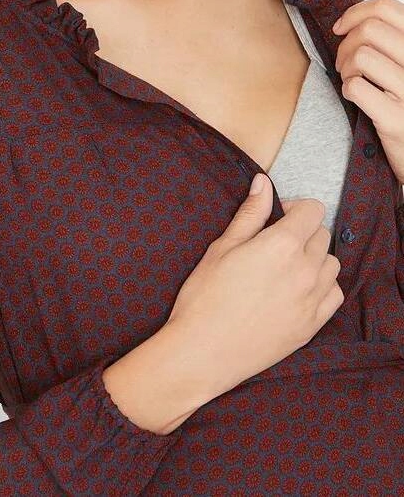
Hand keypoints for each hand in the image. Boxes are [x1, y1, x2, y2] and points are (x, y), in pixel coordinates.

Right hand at [166, 174, 343, 399]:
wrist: (202, 352)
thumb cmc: (205, 297)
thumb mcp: (222, 248)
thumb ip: (250, 214)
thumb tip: (263, 183)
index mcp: (283, 245)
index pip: (313, 210)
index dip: (296, 208)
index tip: (279, 217)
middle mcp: (306, 270)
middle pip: (323, 235)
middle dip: (303, 231)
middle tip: (276, 243)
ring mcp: (312, 299)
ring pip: (331, 264)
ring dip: (315, 258)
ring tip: (287, 267)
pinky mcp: (312, 325)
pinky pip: (334, 294)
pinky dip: (323, 286)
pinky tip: (300, 290)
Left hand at [333, 0, 403, 184]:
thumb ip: (390, 42)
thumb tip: (353, 21)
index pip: (386, 7)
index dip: (354, 14)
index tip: (340, 29)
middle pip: (369, 30)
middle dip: (345, 45)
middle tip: (343, 64)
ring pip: (361, 56)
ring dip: (345, 68)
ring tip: (350, 81)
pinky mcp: (395, 119)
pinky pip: (356, 88)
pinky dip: (347, 90)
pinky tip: (354, 97)